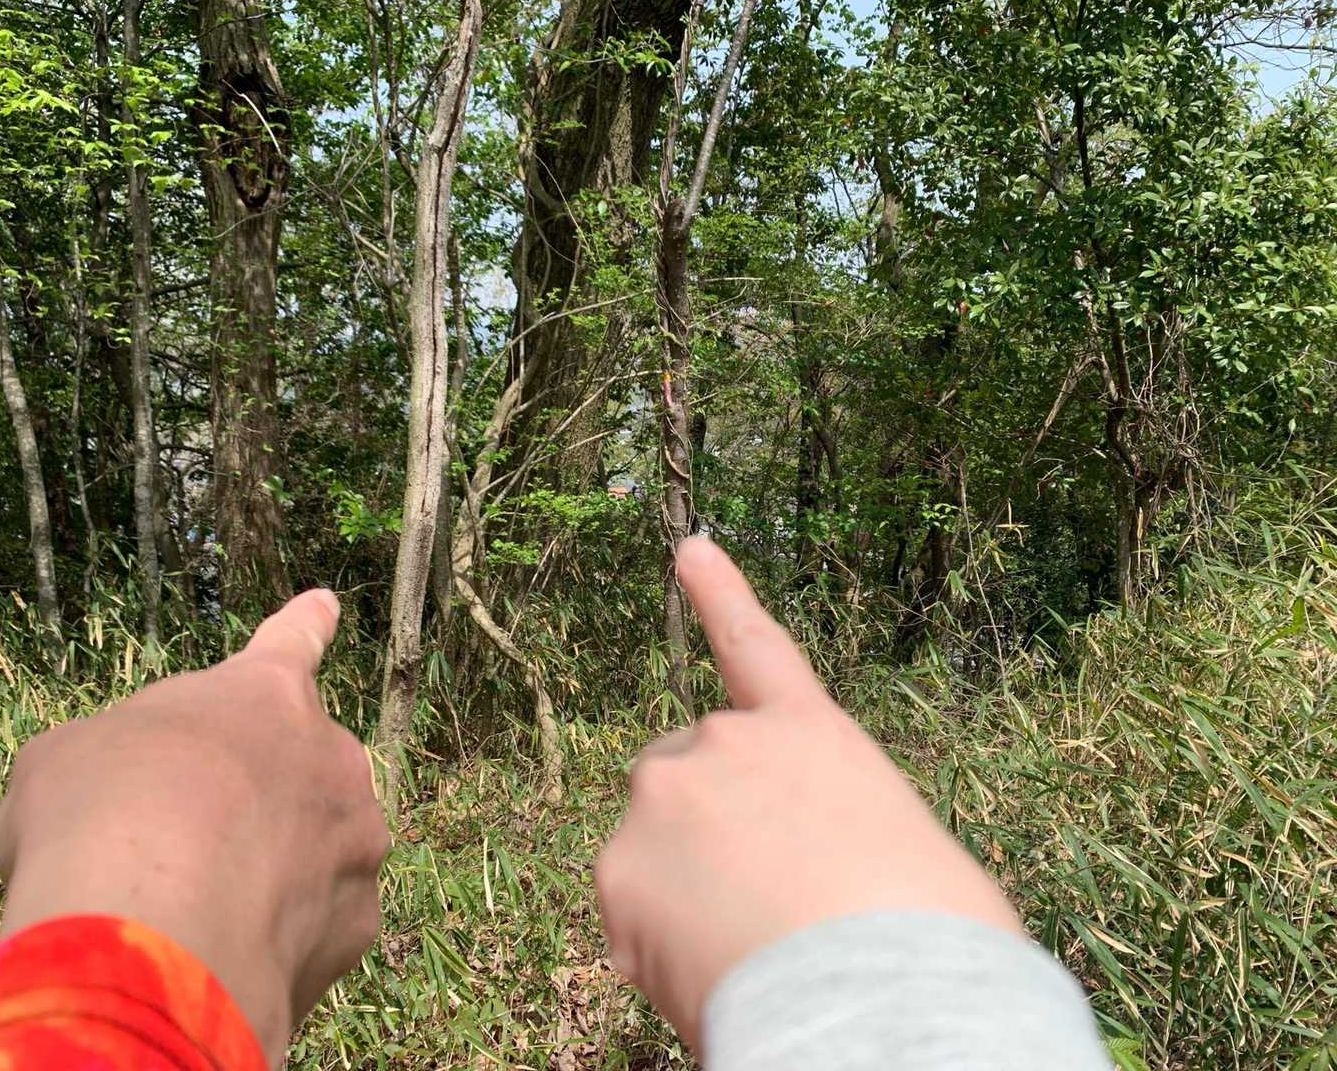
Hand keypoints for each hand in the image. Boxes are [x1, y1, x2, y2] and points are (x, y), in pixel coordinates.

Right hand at [0, 590, 387, 1063]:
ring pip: (313, 852)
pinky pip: (316, 927)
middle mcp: (332, 756)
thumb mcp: (70, 761)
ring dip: (266, 876)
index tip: (324, 605)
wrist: (152, 933)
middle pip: (295, 771)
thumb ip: (121, 760)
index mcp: (264, 693)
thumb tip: (126, 798)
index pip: (290, 643)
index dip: (303, 625)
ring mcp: (357, 840)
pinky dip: (275, 941)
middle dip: (252, 805)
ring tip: (191, 910)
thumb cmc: (99, 818)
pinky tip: (218, 955)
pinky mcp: (359, 922)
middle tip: (180, 848)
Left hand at [595, 538, 1021, 1051]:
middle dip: (704, 827)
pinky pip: (628, 909)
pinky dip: (654, 942)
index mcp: (811, 735)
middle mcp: (726, 742)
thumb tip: (796, 871)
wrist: (880, 1002)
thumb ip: (827, 825)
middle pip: (686, 775)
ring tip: (749, 944)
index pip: (754, 646)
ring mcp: (665, 795)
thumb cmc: (928, 943)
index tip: (687, 545)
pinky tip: (710, 972)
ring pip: (652, 843)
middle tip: (759, 901)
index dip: (719, 592)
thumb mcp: (901, 853)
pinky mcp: (619, 866)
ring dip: (680, 886)